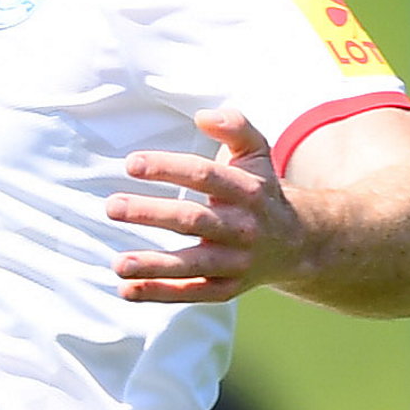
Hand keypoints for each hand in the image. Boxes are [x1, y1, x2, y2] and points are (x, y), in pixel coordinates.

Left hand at [112, 110, 307, 303]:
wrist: (297, 243)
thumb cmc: (260, 191)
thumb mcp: (257, 154)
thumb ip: (235, 127)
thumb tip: (203, 116)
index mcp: (247, 190)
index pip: (205, 175)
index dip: (168, 168)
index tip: (131, 163)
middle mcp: (243, 227)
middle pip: (193, 220)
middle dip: (151, 213)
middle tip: (111, 206)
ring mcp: (236, 262)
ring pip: (193, 264)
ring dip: (154, 265)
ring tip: (118, 263)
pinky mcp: (226, 289)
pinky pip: (192, 293)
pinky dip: (159, 293)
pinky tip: (126, 290)